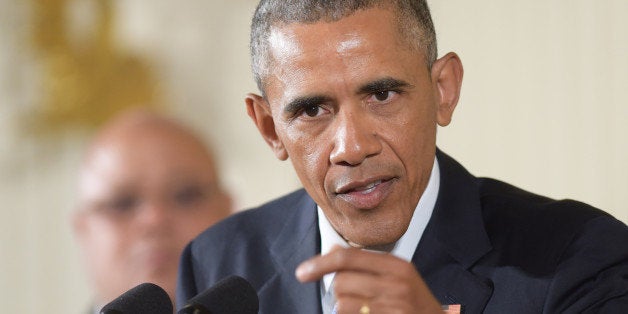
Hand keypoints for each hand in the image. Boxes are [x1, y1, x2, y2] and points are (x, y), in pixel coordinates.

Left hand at [296, 246, 442, 313]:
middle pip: (341, 281)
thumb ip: (365, 263)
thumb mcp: (397, 278)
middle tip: (356, 300)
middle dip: (339, 292)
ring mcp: (393, 307)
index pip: (348, 257)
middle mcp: (397, 284)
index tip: (302, 272)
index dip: (320, 263)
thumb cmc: (414, 305)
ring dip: (345, 310)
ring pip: (342, 304)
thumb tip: (332, 250)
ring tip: (366, 311)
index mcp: (398, 266)